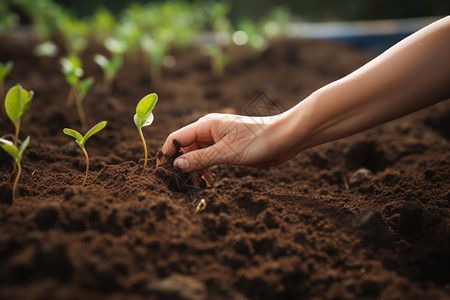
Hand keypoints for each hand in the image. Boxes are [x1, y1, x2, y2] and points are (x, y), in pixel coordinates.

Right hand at [156, 113, 295, 172]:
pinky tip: (209, 182)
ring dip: (195, 171)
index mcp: (205, 125)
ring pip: (197, 156)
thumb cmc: (257, 140)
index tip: (162, 172)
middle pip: (185, 149)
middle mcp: (209, 131)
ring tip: (197, 187)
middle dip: (182, 166)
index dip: (167, 154)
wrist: (284, 139)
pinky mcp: (227, 149)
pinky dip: (206, 171)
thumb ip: (201, 159)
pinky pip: (209, 160)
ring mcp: (218, 140)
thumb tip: (177, 165)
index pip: (176, 138)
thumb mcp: (227, 153)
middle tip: (181, 186)